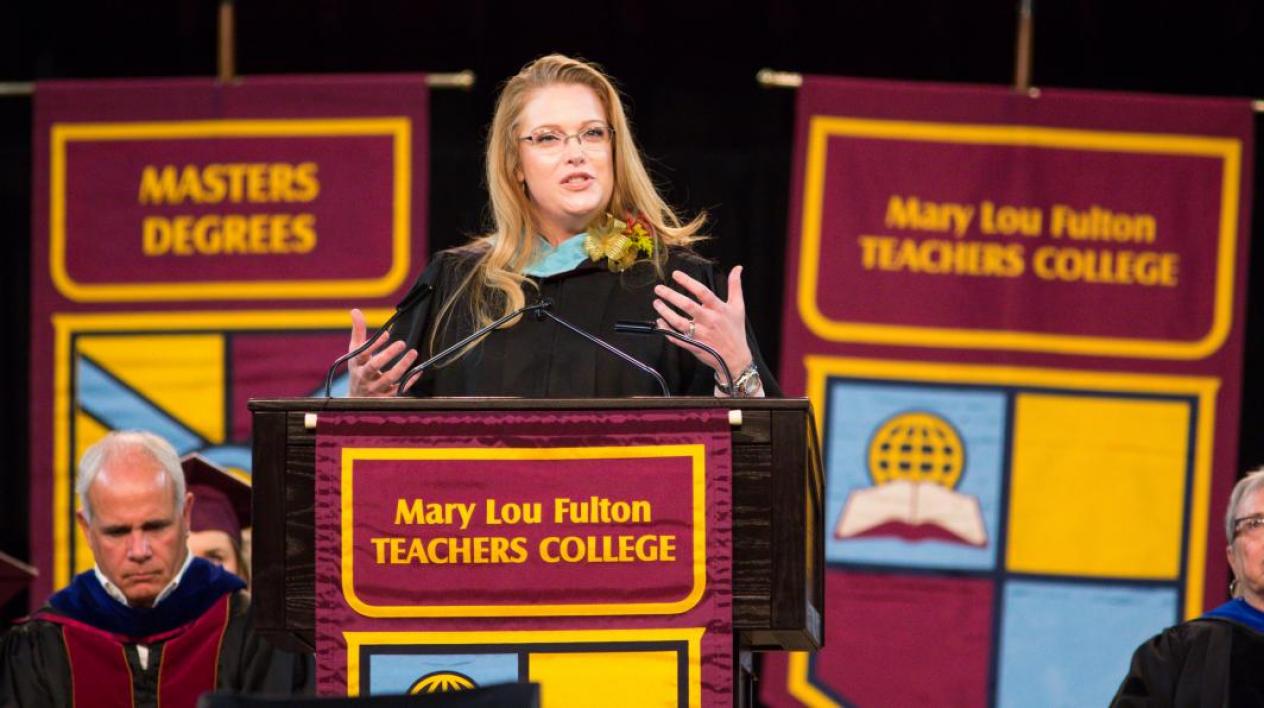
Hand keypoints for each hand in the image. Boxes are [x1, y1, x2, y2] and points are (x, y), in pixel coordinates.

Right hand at [347, 308, 420, 396]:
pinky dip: (409, 381)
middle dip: (388, 354)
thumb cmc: (358, 370)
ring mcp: (375, 389)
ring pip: (390, 379)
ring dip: (402, 365)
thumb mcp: (355, 352)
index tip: (386, 334)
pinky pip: (399, 390)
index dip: (374, 344)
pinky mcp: (385, 398)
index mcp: (357, 364)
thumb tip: (355, 311)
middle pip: (375, 366)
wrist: (355, 401)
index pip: (363, 353)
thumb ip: (358, 332)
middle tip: (401, 343)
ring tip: (413, 352)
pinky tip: (418, 371)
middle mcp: (364, 378)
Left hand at [652, 266, 753, 380]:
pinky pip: (676, 337)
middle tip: (658, 288)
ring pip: (679, 322)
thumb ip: (735, 286)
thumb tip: (738, 268)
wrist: (736, 358)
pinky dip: (666, 330)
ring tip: (656, 302)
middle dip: (671, 295)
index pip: (702, 292)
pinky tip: (659, 321)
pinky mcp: (693, 345)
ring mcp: (700, 334)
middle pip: (687, 305)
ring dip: (665, 312)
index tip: (675, 274)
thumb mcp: (738, 306)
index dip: (688, 282)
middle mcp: (708, 321)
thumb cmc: (735, 331)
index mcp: (718, 309)